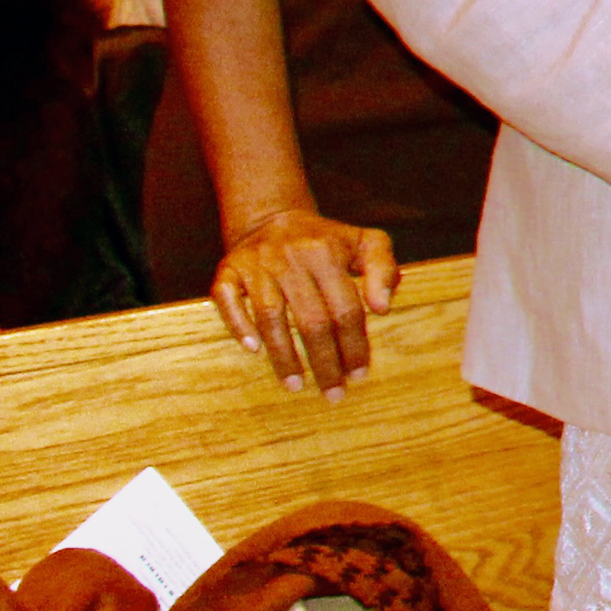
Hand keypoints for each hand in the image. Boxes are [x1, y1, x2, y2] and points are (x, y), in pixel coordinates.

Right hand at [207, 207, 400, 393]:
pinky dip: (239, 326)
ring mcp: (255, 264)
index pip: (345, 308)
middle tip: (332, 392)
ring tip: (296, 385)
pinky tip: (253, 351)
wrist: (271, 217)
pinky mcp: (227, 270)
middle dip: (324, 361)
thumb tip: (383, 308)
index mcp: (327, 251)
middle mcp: (290, 257)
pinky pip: (228, 301)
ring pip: (271, 317)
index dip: (354, 344)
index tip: (358, 374)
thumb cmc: (325, 240)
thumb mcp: (364, 242)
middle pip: (311, 319)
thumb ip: (383, 268)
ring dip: (284, 356)